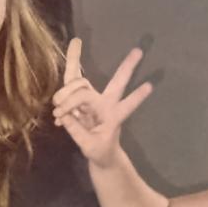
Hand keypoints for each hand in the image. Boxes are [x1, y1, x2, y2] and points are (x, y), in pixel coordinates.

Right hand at [52, 38, 151, 166]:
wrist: (101, 155)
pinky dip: (60, 100)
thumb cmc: (101, 151)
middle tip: (139, 51)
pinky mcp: (81, 99)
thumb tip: (64, 114)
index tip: (150, 86)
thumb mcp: (90, 146)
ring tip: (57, 112)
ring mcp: (93, 99)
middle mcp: (107, 102)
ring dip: (66, 92)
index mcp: (114, 115)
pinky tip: (57, 119)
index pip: (126, 104)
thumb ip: (77, 130)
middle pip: (118, 81)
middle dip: (127, 67)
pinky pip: (68, 88)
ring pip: (81, 81)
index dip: (136, 96)